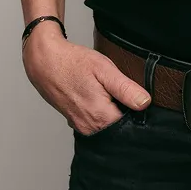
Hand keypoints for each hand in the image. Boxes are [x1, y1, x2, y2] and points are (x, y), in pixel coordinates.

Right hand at [22, 24, 151, 135]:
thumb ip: (125, 88)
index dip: (136, 109)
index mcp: (100, 116)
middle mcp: (90, 127)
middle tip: (119, 90)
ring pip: (106, 124)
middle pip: (118, 126)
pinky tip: (97, 95)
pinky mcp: (75, 122)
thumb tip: (145, 103)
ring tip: (106, 91)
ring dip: (111, 110)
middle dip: (123, 111)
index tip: (133, 95)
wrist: (45, 62)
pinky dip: (100, 111)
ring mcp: (81, 126)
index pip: (130, 123)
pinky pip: (95, 122)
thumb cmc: (74, 63)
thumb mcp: (104, 69)